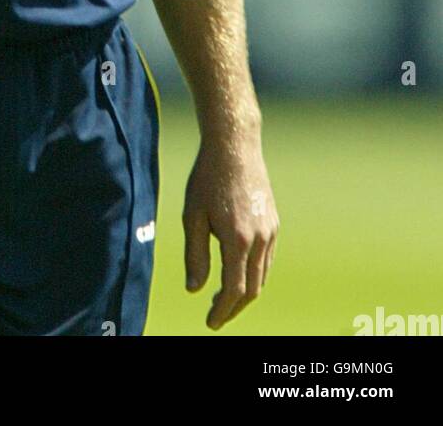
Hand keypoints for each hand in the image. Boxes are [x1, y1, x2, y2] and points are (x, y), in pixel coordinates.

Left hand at [183, 136, 278, 329]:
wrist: (235, 145)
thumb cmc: (207, 178)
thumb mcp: (192, 215)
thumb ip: (195, 255)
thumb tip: (194, 289)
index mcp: (237, 239)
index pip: (234, 290)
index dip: (223, 311)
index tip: (210, 322)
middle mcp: (259, 238)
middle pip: (253, 289)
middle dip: (234, 307)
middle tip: (215, 315)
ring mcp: (270, 230)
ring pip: (262, 275)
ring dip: (246, 292)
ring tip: (225, 297)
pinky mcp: (274, 222)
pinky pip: (267, 258)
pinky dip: (255, 273)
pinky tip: (238, 271)